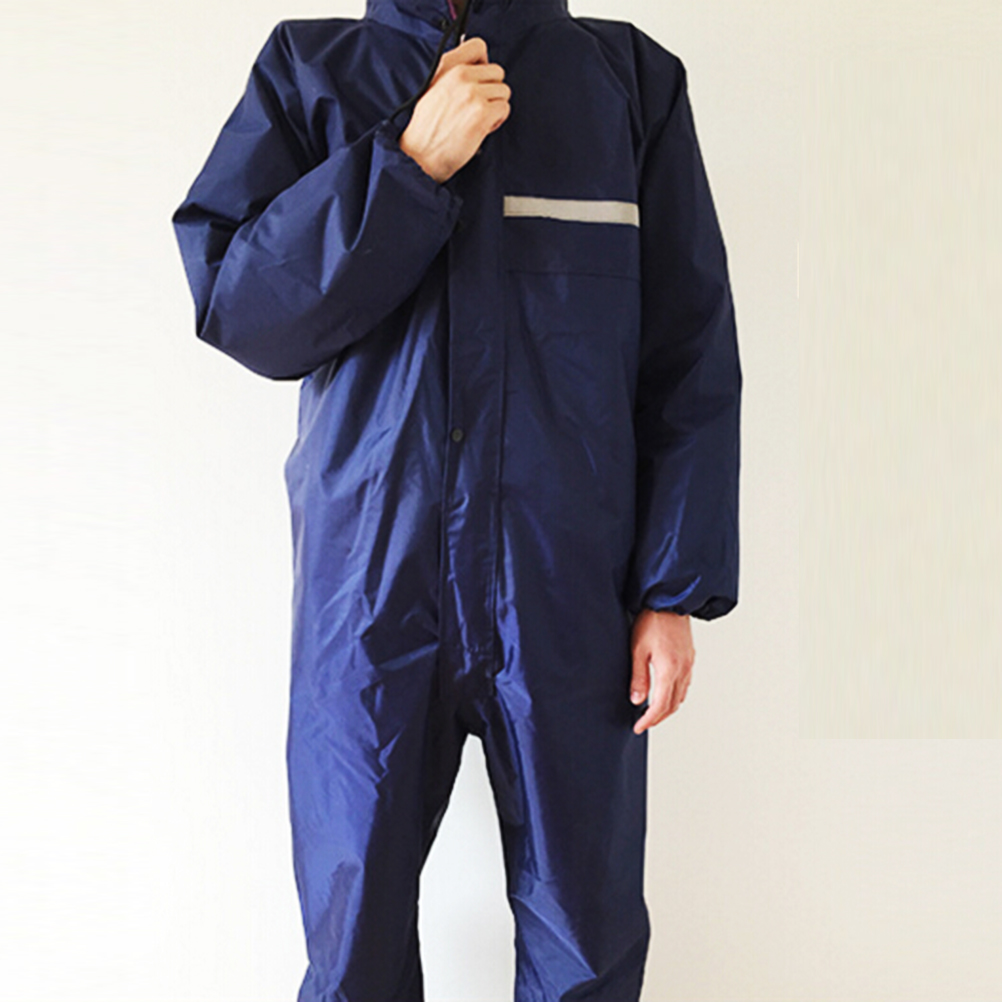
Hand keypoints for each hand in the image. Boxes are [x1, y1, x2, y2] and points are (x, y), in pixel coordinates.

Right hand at [398, 36, 511, 183]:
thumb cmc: (426, 128)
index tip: (480, 80)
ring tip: (479, 119)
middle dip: (492, 90)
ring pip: (503, 91)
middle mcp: (461, 76)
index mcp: (447, 66)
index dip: (484, 64)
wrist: (418, 154)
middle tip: (479, 107)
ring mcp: (473, 94)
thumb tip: (477, 68)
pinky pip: (504, 109)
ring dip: (495, 107)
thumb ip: (453, 75)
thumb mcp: (432, 88)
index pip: (478, 46)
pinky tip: (482, 129)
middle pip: (497, 72)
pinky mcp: (482, 113)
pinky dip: (497, 120)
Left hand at [629, 609, 694, 733]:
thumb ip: (638, 677)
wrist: (669, 600)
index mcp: (669, 669)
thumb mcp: (638, 650)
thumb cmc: (651, 621)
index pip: (660, 705)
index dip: (649, 720)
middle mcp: (683, 669)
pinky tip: (666, 693)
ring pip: (681, 696)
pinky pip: (685, 684)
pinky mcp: (690, 657)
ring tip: (652, 712)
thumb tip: (637, 700)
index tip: (638, 727)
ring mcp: (689, 663)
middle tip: (644, 723)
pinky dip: (676, 695)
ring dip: (668, 708)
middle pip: (673, 705)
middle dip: (658, 718)